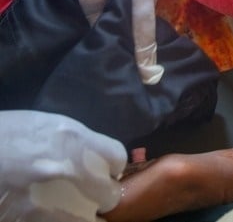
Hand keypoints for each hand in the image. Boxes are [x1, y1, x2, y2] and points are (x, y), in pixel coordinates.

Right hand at [0, 110, 126, 221]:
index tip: (104, 172)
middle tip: (87, 196)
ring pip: (86, 220)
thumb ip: (72, 142)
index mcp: (70, 138)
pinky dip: (59, 221)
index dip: (111, 166)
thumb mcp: (40, 126)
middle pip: (108, 193)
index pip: (116, 157)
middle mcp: (65, 169)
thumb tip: (93, 158)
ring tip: (69, 210)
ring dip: (80, 216)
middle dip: (99, 196)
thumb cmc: (0, 136)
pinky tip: (49, 215)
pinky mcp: (28, 219)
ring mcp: (47, 200)